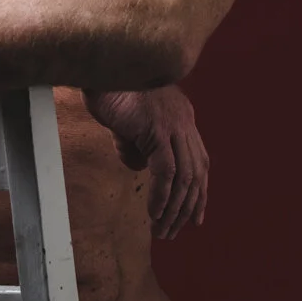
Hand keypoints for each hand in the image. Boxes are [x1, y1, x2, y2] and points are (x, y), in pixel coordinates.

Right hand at [83, 85, 208, 238]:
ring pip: (185, 176)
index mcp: (183, 118)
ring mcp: (173, 124)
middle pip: (197, 173)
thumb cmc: (109, 94)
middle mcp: (185, 121)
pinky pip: (166, 171)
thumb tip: (139, 167)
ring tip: (162, 229)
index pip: (200, 162)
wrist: (100, 68)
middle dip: (187, 208)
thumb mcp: (128, 127)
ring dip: (174, 208)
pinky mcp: (157, 129)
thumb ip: (138, 146)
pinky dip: (162, 196)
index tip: (194, 218)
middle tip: (173, 232)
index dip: (200, 193)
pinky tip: (154, 213)